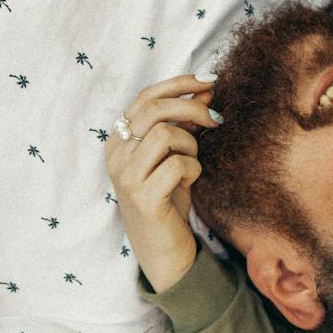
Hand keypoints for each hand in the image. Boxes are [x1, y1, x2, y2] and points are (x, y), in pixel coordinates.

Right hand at [105, 74, 219, 292]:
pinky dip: (193, 168)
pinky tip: (189, 182)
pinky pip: (176, 164)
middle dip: (192, 109)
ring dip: (190, 145)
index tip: (210, 80)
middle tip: (216, 119)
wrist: (165, 251)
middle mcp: (116, 156)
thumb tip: (207, 90)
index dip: (179, 83)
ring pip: (165, 134)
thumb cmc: (169, 200)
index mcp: (119, 141)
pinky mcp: (143, 198)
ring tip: (192, 163)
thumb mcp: (177, 155)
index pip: (145, 98)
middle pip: (154, 110)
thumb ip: (186, 123)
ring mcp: (126, 177)